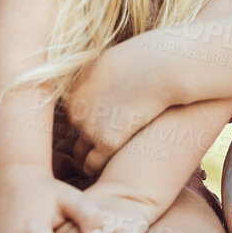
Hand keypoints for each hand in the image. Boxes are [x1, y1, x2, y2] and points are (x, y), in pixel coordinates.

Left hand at [63, 41, 171, 175]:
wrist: (158, 68)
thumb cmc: (141, 62)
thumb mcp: (106, 64)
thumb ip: (96, 81)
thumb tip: (98, 92)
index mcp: (73, 90)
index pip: (73, 114)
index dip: (87, 121)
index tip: (100, 127)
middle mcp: (75, 110)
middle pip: (76, 132)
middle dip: (87, 139)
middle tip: (97, 150)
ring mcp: (89, 127)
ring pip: (80, 152)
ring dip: (87, 159)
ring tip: (98, 166)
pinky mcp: (106, 141)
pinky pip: (93, 164)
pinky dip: (96, 169)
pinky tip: (106, 171)